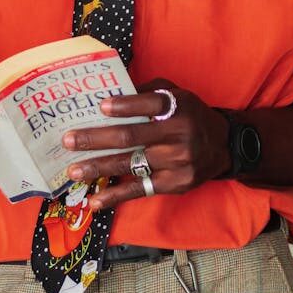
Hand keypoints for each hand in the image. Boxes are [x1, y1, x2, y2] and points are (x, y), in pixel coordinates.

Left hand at [61, 79, 229, 212]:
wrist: (222, 146)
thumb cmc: (190, 115)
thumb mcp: (177, 95)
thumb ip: (149, 91)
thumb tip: (112, 91)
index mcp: (178, 108)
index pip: (150, 104)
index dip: (125, 105)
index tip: (101, 105)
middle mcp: (178, 135)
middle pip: (131, 136)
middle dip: (96, 139)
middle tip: (69, 140)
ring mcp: (176, 162)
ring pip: (131, 165)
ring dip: (98, 168)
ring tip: (74, 171)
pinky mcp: (174, 184)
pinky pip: (140, 189)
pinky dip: (116, 196)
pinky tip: (95, 201)